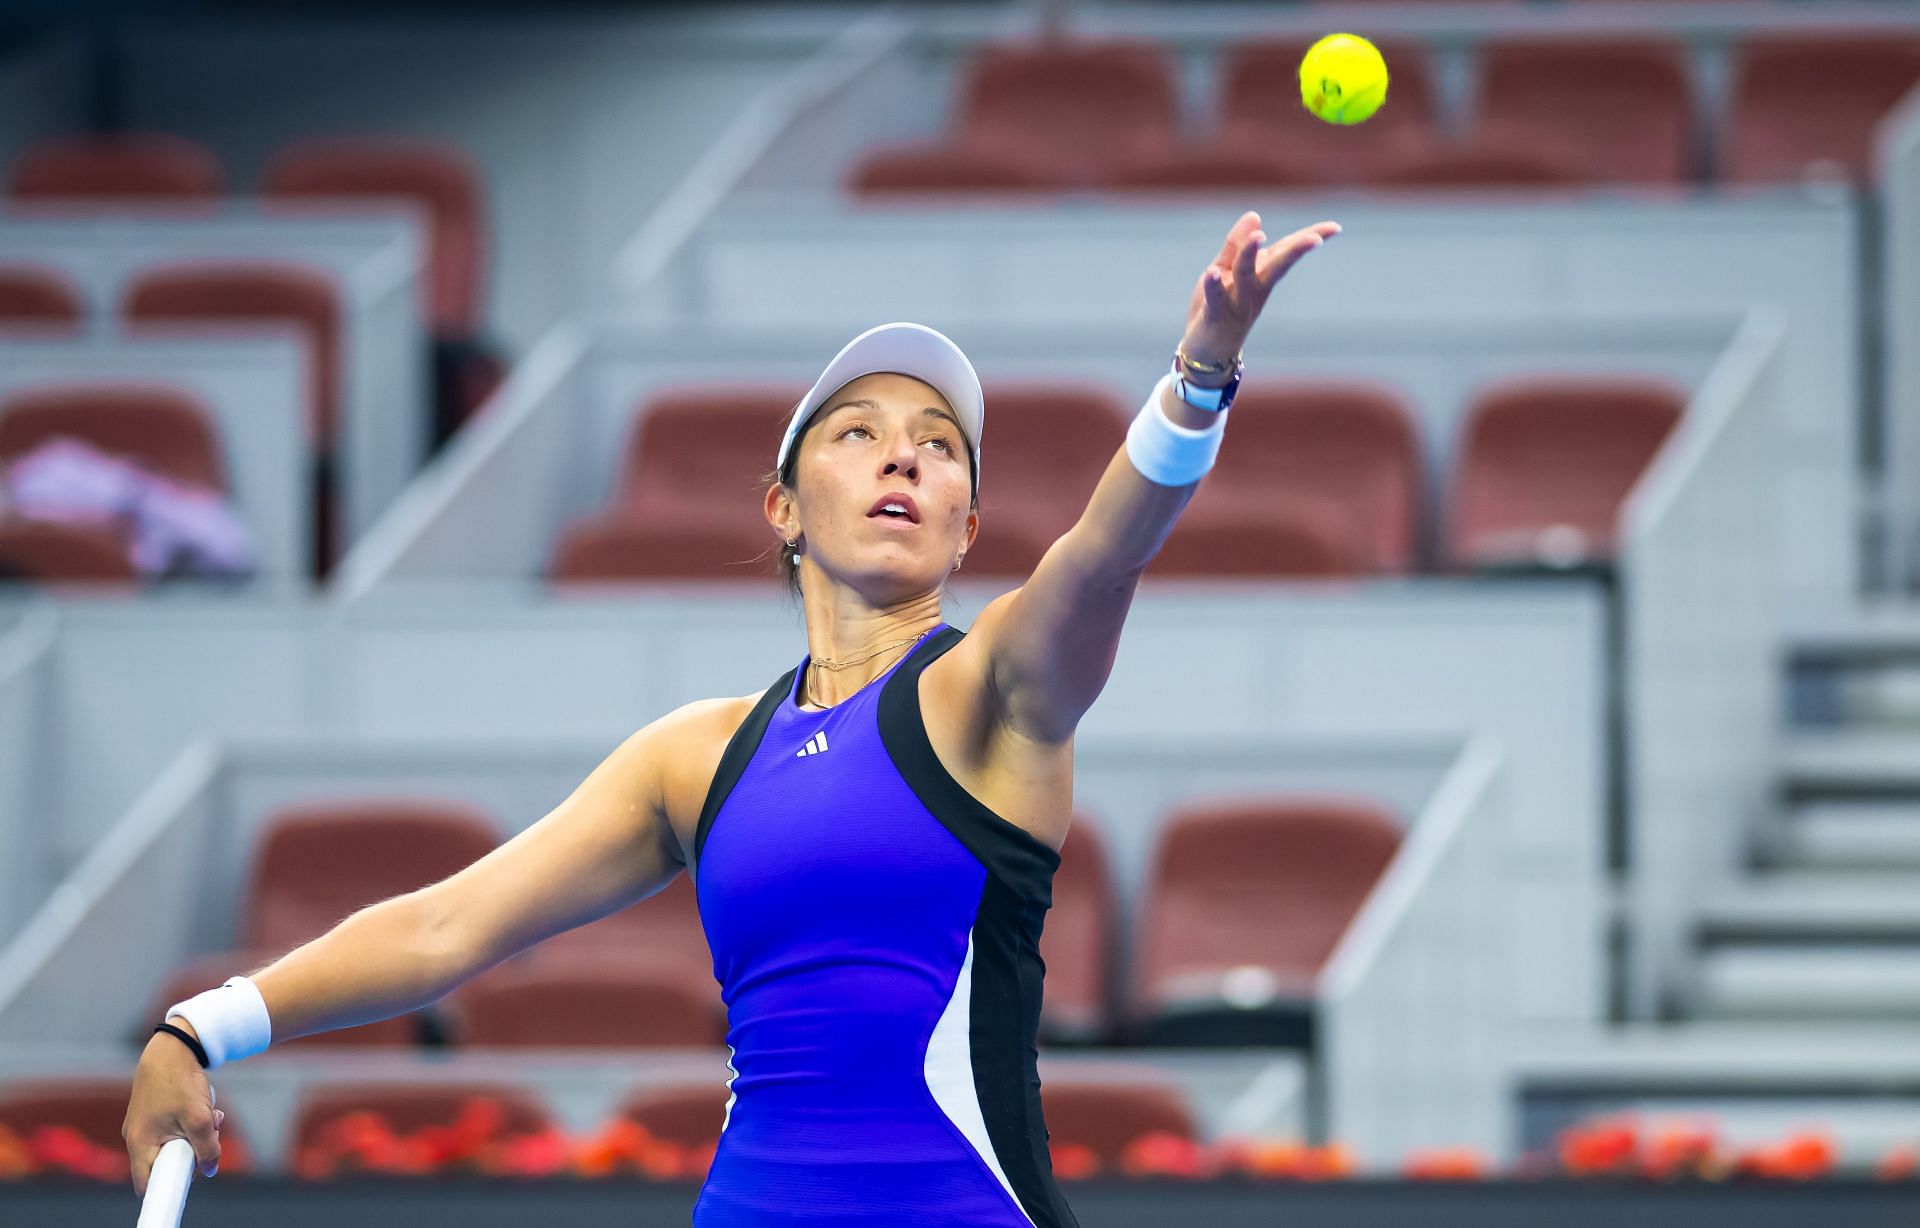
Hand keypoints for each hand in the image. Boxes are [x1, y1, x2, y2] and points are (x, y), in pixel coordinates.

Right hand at [125, 1030, 224, 1196]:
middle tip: (211, 1135)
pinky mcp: (153, 1115)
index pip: (147, 1183)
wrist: (172, 1048)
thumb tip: (210, 1170)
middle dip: (193, 1154)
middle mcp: (136, 1138)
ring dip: (197, 1135)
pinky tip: (206, 1108)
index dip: (169, 1186)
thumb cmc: (179, 1082)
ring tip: (213, 1116)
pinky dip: (192, 1123)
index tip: (192, 1177)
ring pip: (175, 1145)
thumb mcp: (199, 1118)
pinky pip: (174, 1130)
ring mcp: (143, 1126)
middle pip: (166, 1164)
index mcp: (140, 1144)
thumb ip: (207, 1148)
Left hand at [1180, 211, 1340, 376]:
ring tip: (1259, 237)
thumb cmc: (1221, 307)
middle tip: (1315, 239)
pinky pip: (1216, 298)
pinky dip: (1214, 285)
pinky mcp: (1215, 315)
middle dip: (1295, 251)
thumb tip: (1255, 215)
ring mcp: (1237, 303)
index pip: (1287, 251)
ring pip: (1245, 277)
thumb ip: (1237, 244)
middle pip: (1277, 266)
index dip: (1310, 238)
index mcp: (1261, 275)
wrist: (1208, 354)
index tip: (1335, 227)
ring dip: (1250, 256)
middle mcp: (1254, 289)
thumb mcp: (1227, 270)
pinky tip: (1212, 272)